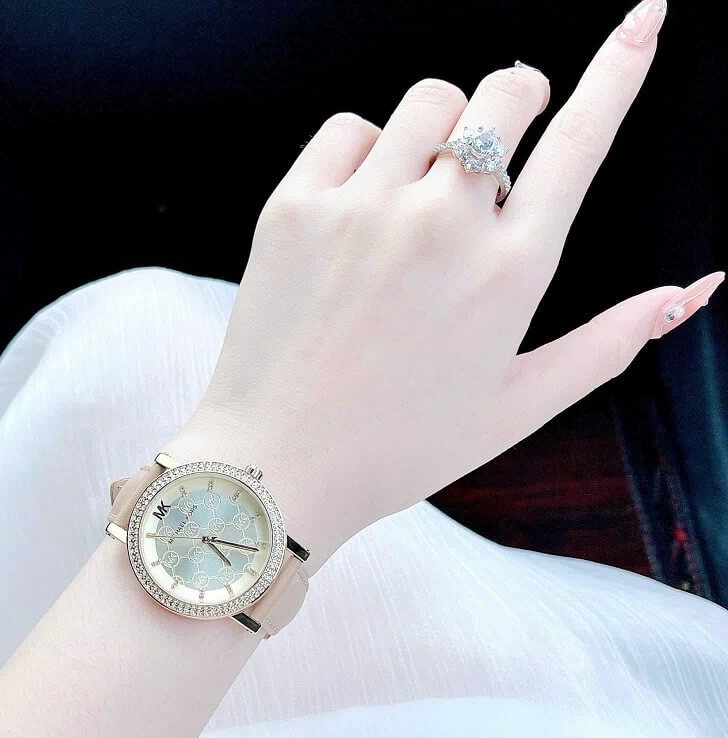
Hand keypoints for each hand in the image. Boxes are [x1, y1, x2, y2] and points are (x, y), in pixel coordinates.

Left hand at [172, 0, 721, 566]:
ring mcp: (364, 210)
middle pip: (504, 93)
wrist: (279, 464)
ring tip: (415, 196)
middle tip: (491, 147)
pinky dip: (363, 152)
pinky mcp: (296, 207)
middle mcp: (442, 226)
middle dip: (513, 101)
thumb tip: (691, 288)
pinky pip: (348, 128)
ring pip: (427, 102)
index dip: (618, 72)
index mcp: (509, 273)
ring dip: (437, 131)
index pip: (581, 142)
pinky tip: (359, 207)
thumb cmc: (397, 447)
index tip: (644, 19)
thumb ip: (606, 342)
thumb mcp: (515, 407)